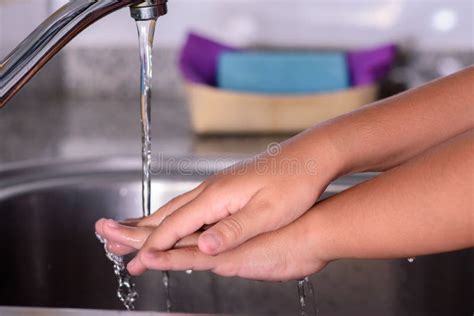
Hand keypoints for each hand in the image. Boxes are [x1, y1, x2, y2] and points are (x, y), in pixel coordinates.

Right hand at [96, 138, 341, 262]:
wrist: (309, 157)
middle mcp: (211, 189)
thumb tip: (202, 247)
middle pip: (166, 213)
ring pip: (175, 207)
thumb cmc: (294, 184)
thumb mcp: (268, 213)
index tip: (134, 260)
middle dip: (138, 230)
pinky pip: (189, 204)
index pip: (176, 225)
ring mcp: (217, 186)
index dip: (153, 245)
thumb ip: (234, 230)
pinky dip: (171, 216)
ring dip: (150, 221)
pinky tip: (172, 219)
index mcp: (217, 196)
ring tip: (130, 229)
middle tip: (109, 239)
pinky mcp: (226, 186)